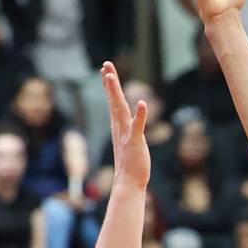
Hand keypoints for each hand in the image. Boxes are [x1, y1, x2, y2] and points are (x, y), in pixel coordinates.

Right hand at [102, 64, 149, 188]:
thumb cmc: (130, 165)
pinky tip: (141, 103)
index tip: (106, 70)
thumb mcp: (127, 143)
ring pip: (120, 109)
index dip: (110, 86)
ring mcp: (126, 134)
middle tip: (106, 64)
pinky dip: (139, 115)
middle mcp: (120, 127)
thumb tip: (125, 125)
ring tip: (110, 76)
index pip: (113, 102)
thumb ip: (126, 132)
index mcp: (118, 126)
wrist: (128, 182)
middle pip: (114, 100)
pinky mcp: (135, 142)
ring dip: (115, 92)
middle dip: (110, 82)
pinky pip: (137, 126)